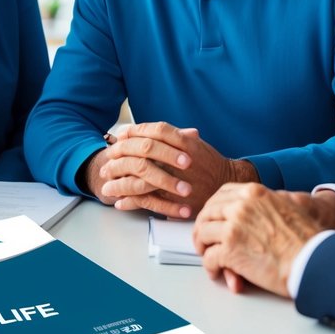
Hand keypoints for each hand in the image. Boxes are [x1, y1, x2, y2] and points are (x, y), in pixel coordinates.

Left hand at [95, 122, 255, 218]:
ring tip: (107, 187)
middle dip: (119, 159)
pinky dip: (131, 202)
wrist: (228, 184)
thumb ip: (172, 136)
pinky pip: (146, 200)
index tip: (119, 137)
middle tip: (106, 164)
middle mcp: (176, 158)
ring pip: (139, 179)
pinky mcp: (174, 199)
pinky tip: (121, 203)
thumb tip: (146, 131)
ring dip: (120, 183)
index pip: (151, 130)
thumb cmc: (210, 163)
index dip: (132, 132)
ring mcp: (175, 178)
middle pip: (140, 153)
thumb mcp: (194, 143)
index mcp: (181, 141)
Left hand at [191, 183, 325, 297]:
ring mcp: (233, 227)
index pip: (221, 195)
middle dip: (203, 227)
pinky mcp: (230, 250)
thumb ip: (270, 201)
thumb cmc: (308, 238)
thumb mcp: (290, 205)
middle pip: (207, 213)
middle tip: (204, 240)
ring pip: (203, 233)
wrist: (314, 259)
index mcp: (254, 193)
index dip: (213, 208)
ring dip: (203, 247)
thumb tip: (267, 201)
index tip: (213, 219)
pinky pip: (209, 258)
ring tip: (209, 257)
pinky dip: (210, 267)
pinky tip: (216, 272)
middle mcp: (240, 206)